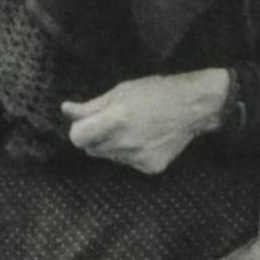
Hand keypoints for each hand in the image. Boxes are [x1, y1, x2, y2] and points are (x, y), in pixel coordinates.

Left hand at [62, 71, 229, 174]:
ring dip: (114, 145)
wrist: (193, 107)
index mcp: (115, 120)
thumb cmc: (156, 92)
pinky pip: (128, 163)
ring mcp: (138, 158)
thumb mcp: (121, 92)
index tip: (88, 123)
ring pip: (110, 157)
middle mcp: (124, 143)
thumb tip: (66, 110)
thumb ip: (91, 106)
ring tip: (135, 128)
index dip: (80, 130)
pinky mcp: (150, 168)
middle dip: (96, 137)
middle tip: (115, 122)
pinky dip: (132, 153)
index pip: (77, 138)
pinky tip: (147, 139)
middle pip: (91, 150)